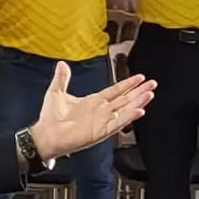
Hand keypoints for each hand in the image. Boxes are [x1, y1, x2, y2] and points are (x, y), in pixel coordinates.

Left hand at [27, 63, 155, 161]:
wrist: (45, 134)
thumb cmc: (50, 118)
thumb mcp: (56, 92)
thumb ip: (62, 78)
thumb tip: (62, 64)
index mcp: (93, 102)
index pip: (116, 90)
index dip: (128, 84)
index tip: (140, 77)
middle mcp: (100, 111)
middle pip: (125, 99)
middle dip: (139, 91)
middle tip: (153, 83)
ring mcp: (102, 121)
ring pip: (125, 110)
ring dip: (138, 102)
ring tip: (150, 93)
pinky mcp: (101, 131)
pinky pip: (118, 123)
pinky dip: (129, 116)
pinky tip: (139, 109)